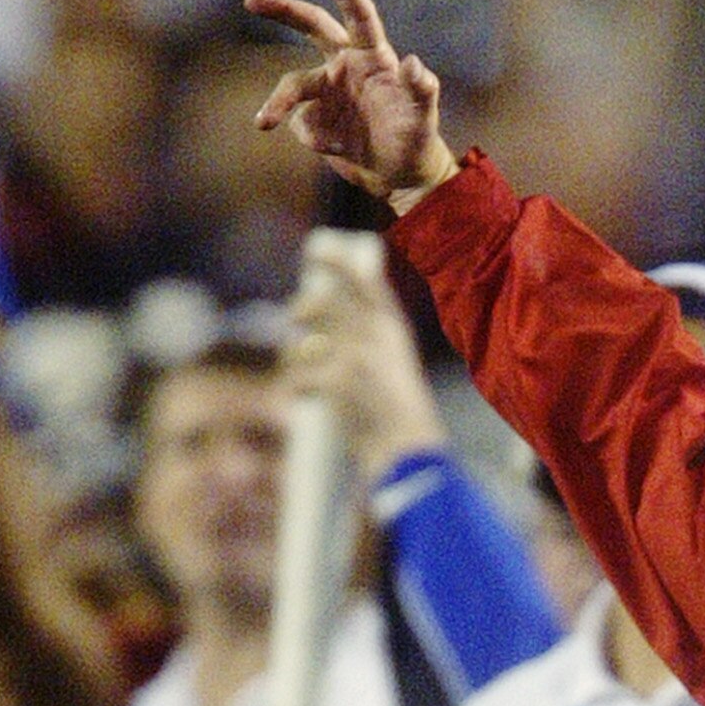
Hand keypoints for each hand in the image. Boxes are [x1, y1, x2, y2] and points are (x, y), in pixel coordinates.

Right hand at [246, 0, 456, 211]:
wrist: (400, 175)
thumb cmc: (416, 139)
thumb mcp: (423, 117)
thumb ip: (422, 90)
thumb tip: (414, 64)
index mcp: (372, 55)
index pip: (358, 16)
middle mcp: (345, 64)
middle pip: (310, 25)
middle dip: (281, 10)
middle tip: (250, 1)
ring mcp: (327, 90)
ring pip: (294, 85)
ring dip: (277, 102)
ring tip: (263, 123)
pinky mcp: (316, 116)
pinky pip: (303, 123)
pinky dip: (316, 140)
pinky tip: (339, 150)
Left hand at [284, 258, 440, 483]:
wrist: (410, 457)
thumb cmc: (400, 422)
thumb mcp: (395, 372)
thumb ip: (368, 344)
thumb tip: (320, 331)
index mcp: (395, 329)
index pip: (365, 280)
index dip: (338, 261)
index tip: (316, 248)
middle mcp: (377, 334)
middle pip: (323, 303)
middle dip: (302, 309)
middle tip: (294, 318)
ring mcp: (358, 354)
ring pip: (306, 342)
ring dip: (295, 358)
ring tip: (300, 375)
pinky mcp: (340, 380)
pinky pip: (301, 377)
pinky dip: (299, 390)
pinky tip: (306, 401)